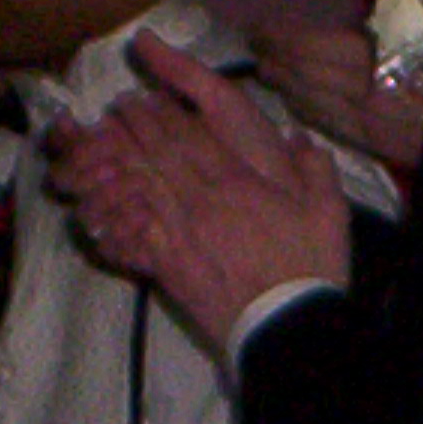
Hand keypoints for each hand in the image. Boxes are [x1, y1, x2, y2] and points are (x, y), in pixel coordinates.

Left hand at [47, 31, 349, 355]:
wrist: (287, 327)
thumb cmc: (309, 269)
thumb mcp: (330, 211)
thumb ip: (316, 167)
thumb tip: (301, 136)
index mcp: (237, 183)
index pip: (191, 137)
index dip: (165, 113)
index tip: (148, 96)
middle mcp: (199, 202)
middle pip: (158, 154)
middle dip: (134, 126)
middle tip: (116, 108)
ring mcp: (177, 234)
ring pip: (137, 187)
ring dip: (116, 162)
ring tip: (97, 145)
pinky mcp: (165, 267)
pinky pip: (129, 237)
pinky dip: (109, 220)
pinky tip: (92, 208)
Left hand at [251, 23, 422, 171]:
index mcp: (382, 63)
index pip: (313, 49)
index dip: (283, 37)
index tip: (260, 26)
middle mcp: (371, 99)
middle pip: (309, 80)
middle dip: (278, 63)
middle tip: (255, 48)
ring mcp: (378, 130)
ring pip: (318, 108)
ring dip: (290, 89)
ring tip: (269, 73)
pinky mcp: (389, 148)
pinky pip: (339, 129)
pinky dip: (314, 114)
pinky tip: (303, 107)